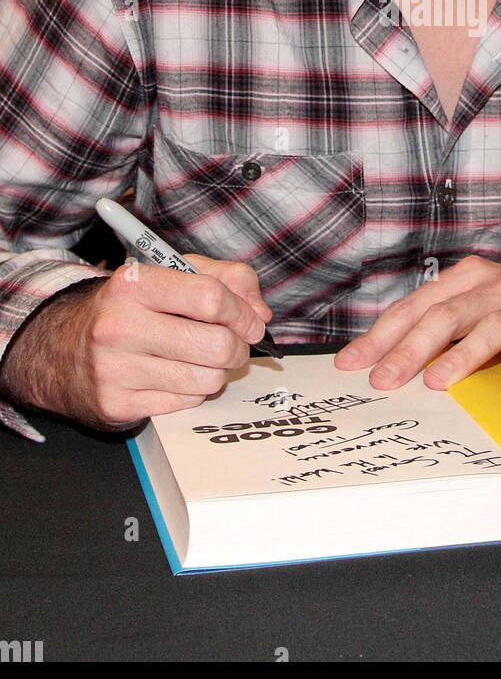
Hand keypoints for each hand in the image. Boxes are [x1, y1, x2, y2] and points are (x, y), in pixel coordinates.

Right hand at [0, 253, 271, 429]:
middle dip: (238, 348)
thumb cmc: (128, 308)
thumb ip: (225, 279)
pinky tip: (177, 375)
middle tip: (235, 345)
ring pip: (207, 379)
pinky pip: (186, 402)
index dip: (243, 313)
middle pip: (216, 345)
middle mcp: (120, 326)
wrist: (61, 347)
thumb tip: (260, 313)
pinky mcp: (117, 404)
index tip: (251, 321)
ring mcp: (116, 369)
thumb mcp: (170, 274)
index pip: (211, 299)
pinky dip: (193, 391)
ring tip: (204, 359)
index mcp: (135, 284)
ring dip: (218, 371)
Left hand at [334, 256, 500, 399]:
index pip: (417, 306)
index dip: (382, 334)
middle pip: (447, 315)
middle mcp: (498, 287)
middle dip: (411, 348)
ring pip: (493, 327)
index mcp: (469, 279)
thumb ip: (439, 321)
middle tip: (385, 379)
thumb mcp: (479, 300)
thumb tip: (385, 356)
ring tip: (439, 382)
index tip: (353, 362)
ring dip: (464, 355)